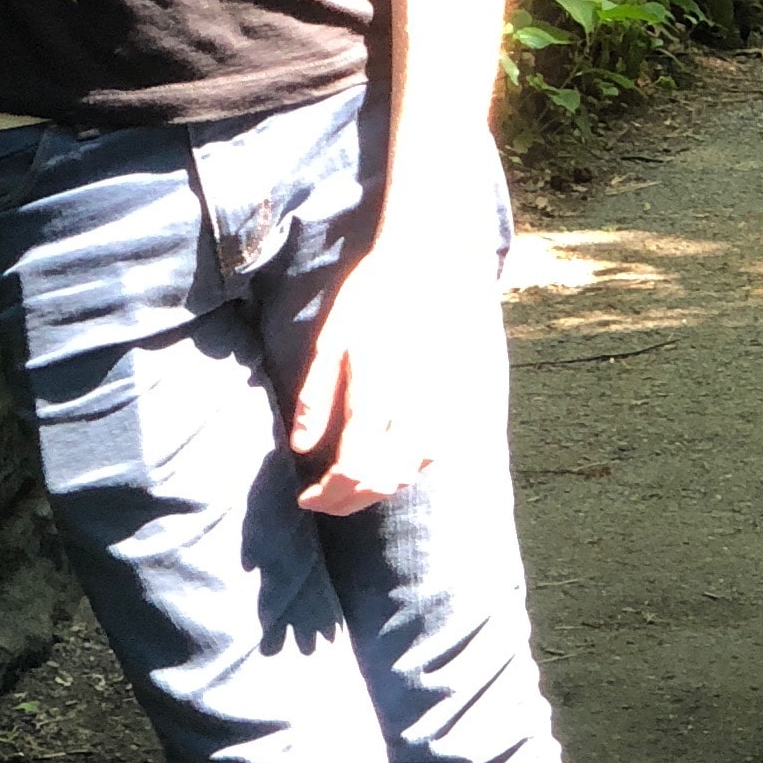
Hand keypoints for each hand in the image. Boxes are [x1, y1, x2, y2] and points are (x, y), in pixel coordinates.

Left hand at [287, 221, 494, 516]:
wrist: (435, 260)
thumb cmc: (375, 293)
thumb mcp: (331, 338)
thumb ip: (315, 398)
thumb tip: (300, 448)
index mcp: (376, 396)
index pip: (351, 472)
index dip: (326, 496)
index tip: (304, 498)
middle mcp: (414, 412)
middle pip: (381, 484)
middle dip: (347, 502)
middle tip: (322, 499)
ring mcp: (444, 410)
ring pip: (410, 475)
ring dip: (376, 489)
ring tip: (349, 483)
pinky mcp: (462, 403)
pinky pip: (434, 455)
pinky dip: (406, 469)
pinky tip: (388, 459)